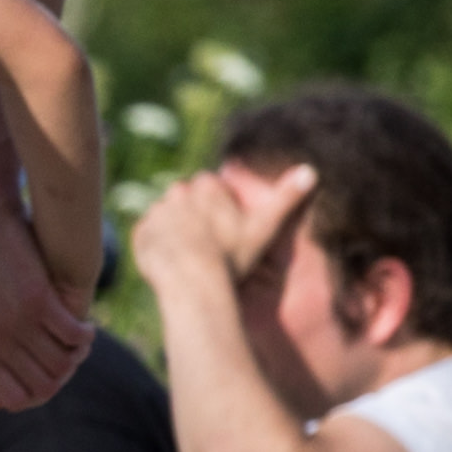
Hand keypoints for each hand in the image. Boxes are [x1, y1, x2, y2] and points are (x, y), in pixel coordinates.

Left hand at [0, 214, 91, 413]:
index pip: (18, 399)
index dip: (41, 394)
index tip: (50, 375)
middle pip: (48, 385)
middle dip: (64, 374)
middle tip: (68, 353)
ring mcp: (17, 323)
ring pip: (64, 365)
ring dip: (77, 354)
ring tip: (77, 337)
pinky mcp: (38, 302)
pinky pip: (74, 336)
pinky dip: (85, 334)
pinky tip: (83, 324)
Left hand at [132, 154, 308, 289]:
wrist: (191, 281)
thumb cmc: (231, 255)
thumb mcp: (264, 226)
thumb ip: (286, 197)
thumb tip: (311, 169)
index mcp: (205, 185)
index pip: (212, 189)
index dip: (222, 210)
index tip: (228, 230)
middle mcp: (176, 192)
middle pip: (190, 202)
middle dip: (199, 217)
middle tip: (212, 245)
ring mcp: (156, 212)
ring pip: (171, 218)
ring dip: (179, 231)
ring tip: (195, 256)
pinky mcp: (140, 233)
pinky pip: (151, 237)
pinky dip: (160, 246)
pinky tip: (175, 262)